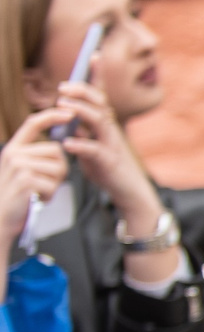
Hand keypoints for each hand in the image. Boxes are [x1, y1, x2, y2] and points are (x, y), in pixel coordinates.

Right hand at [0, 108, 70, 229]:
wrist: (1, 218)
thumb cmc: (19, 196)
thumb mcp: (24, 170)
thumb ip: (37, 156)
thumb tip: (60, 146)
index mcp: (14, 148)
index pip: (33, 123)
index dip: (51, 115)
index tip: (69, 113)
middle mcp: (14, 154)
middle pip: (56, 150)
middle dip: (59, 169)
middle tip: (44, 184)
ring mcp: (18, 166)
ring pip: (58, 168)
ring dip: (55, 184)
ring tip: (39, 192)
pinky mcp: (24, 180)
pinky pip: (53, 183)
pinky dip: (50, 195)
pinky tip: (37, 198)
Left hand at [52, 82, 159, 229]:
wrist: (128, 191)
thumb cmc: (108, 167)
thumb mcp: (92, 143)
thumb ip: (81, 128)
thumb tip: (66, 113)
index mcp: (106, 123)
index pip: (101, 94)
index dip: (98, 74)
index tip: (94, 54)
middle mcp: (110, 129)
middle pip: (99, 103)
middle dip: (83, 91)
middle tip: (63, 87)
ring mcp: (111, 144)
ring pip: (98, 121)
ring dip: (81, 111)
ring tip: (63, 106)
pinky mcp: (108, 162)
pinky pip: (94, 151)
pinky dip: (80, 146)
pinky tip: (67, 143)